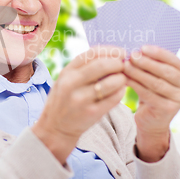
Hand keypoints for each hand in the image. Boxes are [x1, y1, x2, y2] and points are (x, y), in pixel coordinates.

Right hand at [32, 45, 127, 165]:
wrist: (55, 128)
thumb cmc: (64, 100)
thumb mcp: (66, 80)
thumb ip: (82, 68)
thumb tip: (110, 56)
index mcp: (66, 72)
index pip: (91, 54)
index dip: (110, 50)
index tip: (120, 52)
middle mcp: (72, 84)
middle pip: (102, 65)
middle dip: (118, 63)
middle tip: (124, 66)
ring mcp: (81, 99)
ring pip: (111, 82)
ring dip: (122, 78)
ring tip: (123, 79)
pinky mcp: (92, 113)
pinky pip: (114, 98)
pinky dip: (121, 92)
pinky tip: (120, 90)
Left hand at [123, 45, 179, 161]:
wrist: (152, 120)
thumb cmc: (152, 92)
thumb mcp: (155, 76)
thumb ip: (152, 64)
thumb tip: (136, 49)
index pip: (173, 60)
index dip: (158, 53)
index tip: (142, 48)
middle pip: (165, 71)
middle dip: (147, 62)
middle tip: (131, 56)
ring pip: (156, 83)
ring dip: (139, 73)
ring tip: (125, 66)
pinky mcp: (169, 110)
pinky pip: (149, 94)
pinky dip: (135, 85)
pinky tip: (125, 79)